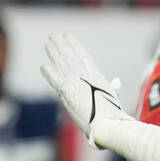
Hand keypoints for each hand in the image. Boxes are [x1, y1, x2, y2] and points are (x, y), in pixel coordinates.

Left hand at [40, 32, 130, 146]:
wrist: (108, 124)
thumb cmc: (113, 115)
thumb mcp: (112, 96)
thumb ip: (112, 87)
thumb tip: (116, 82)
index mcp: (97, 76)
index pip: (83, 56)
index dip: (74, 46)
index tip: (67, 37)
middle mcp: (86, 76)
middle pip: (71, 56)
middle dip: (62, 46)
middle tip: (54, 36)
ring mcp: (76, 83)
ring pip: (62, 64)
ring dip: (54, 53)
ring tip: (48, 43)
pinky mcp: (67, 92)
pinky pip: (55, 79)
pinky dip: (49, 73)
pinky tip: (43, 66)